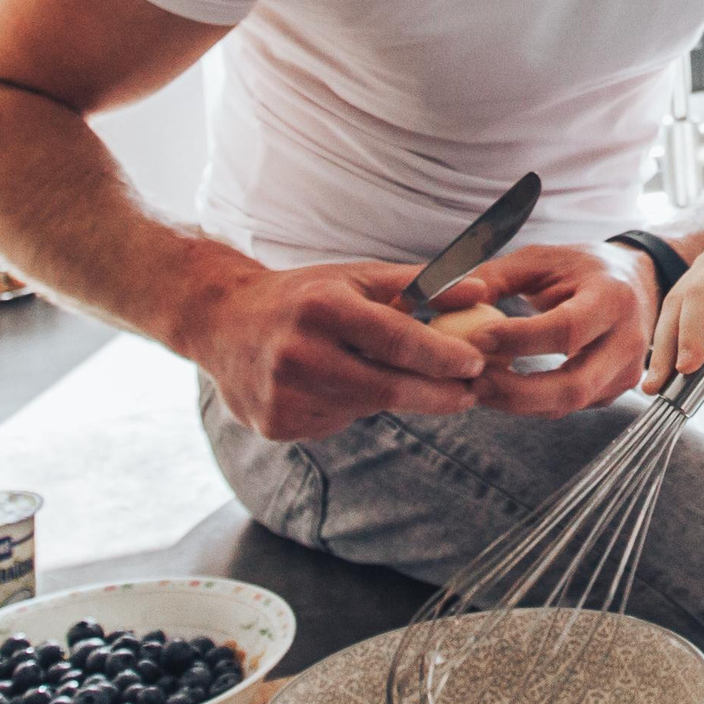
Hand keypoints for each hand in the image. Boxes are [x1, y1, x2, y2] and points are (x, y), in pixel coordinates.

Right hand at [183, 259, 488, 441]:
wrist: (220, 321)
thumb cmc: (302, 296)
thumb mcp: (356, 277)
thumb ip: (421, 285)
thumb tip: (482, 290)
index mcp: (321, 307)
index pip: (395, 339)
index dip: (442, 356)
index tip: (476, 364)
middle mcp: (297, 353)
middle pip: (388, 387)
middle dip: (438, 394)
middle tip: (469, 392)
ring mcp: (283, 394)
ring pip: (365, 408)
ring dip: (390, 396)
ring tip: (383, 372)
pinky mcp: (275, 425)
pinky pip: (337, 423)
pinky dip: (352, 407)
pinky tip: (335, 384)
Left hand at [458, 243, 660, 417]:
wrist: (637, 281)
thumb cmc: (584, 268)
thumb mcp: (542, 259)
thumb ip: (497, 277)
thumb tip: (451, 298)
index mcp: (613, 298)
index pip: (567, 329)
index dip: (520, 340)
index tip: (478, 338)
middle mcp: (628, 340)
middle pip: (573, 385)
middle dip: (517, 390)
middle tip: (475, 380)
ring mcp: (626, 372)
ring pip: (568, 404)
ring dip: (518, 402)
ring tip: (480, 386)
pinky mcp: (615, 390)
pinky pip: (568, 406)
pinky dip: (531, 403)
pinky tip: (504, 387)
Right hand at [642, 234, 703, 392]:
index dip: (693, 329)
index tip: (690, 366)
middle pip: (681, 299)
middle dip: (670, 344)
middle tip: (661, 384)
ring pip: (674, 309)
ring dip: (665, 348)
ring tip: (658, 385)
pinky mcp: (702, 289)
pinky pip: (680, 318)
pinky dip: (674, 345)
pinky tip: (669, 373)